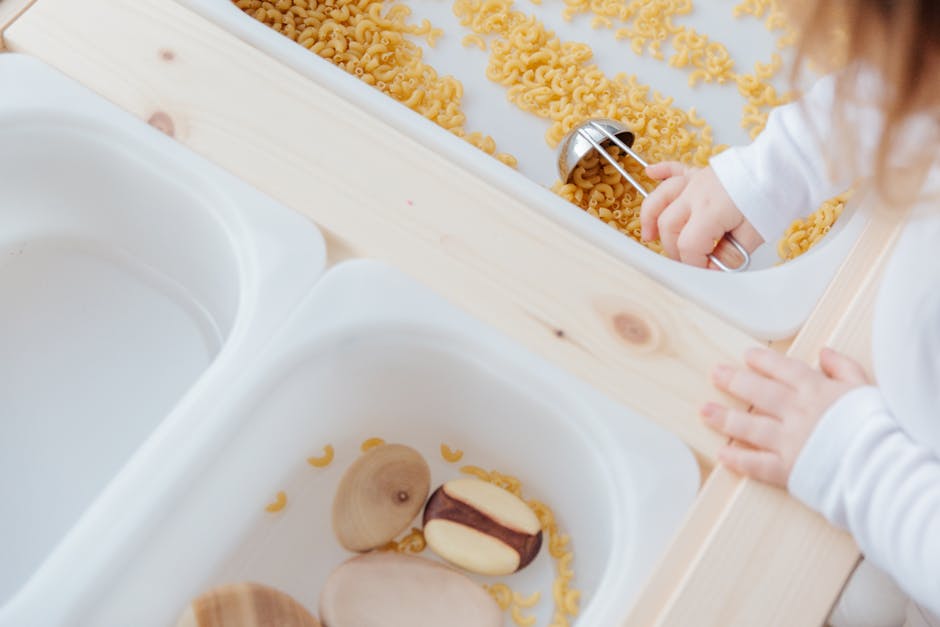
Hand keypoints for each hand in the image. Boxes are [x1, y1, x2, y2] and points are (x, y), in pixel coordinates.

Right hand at [640, 163, 763, 267]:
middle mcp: (695, 194)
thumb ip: (730, 254)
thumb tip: (714, 268)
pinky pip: (674, 169)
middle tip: (689, 260)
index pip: (688, 244)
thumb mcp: (755, 234)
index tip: (706, 270)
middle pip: (668, 225)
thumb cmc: (773, 196)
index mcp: (709, 211)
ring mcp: (696, 181)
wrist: (785, 165)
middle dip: (673, 248)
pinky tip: (650, 172)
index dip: (694, 263)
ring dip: (650, 217)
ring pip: (660, 198)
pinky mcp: (701, 173)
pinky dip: (660, 171)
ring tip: (648, 235)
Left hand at [701, 347, 869, 486]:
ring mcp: (789, 440)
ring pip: (749, 425)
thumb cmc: (879, 428)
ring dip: (725, 418)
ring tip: (704, 411)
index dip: (763, 361)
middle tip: (715, 374)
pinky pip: (756, 464)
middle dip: (734, 381)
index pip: (783, 369)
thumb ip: (844, 368)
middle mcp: (797, 412)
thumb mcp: (866, 389)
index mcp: (817, 391)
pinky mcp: (787, 468)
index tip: (747, 355)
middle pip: (758, 392)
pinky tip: (722, 453)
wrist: (883, 466)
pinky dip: (738, 459)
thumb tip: (824, 353)